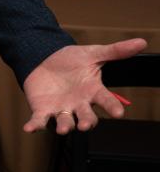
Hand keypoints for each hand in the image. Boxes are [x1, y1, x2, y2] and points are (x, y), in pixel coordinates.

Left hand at [22, 38, 147, 133]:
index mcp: (93, 91)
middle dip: (87, 122)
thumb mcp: (93, 53)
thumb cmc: (71, 59)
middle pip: (86, 116)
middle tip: (86, 125)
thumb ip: (115, 51)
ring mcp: (61, 108)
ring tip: (63, 129)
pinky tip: (30, 128)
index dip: (113, 107)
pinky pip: (39, 120)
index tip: (119, 113)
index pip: (107, 100)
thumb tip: (141, 42)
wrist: (45, 59)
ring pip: (65, 122)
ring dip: (65, 126)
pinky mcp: (43, 110)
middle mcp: (79, 104)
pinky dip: (35, 125)